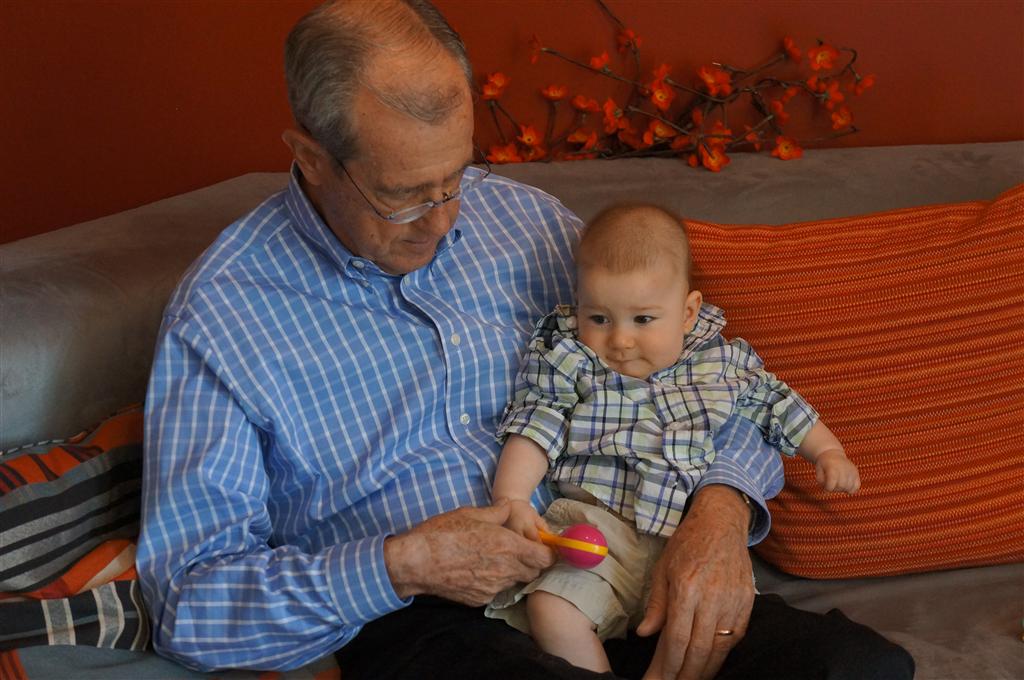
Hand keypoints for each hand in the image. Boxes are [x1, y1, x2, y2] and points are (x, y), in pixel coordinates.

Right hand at [383, 502, 555, 605]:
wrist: (415, 562)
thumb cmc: (442, 533)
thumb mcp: (470, 514)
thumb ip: (496, 512)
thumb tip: (509, 506)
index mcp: (507, 546)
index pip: (544, 558)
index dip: (548, 554)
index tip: (543, 547)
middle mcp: (505, 570)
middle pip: (533, 573)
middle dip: (531, 563)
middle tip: (519, 551)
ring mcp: (492, 588)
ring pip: (514, 582)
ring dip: (512, 572)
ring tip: (494, 559)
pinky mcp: (479, 599)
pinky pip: (495, 590)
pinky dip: (493, 582)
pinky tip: (476, 570)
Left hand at [636, 485, 753, 679]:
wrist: (722, 523)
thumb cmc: (687, 544)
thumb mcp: (662, 568)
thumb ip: (656, 604)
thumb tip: (644, 634)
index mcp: (687, 588)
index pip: (675, 640)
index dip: (664, 666)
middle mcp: (713, 598)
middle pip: (698, 651)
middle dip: (684, 675)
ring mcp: (733, 603)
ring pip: (719, 649)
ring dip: (704, 671)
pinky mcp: (747, 605)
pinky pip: (735, 638)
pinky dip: (721, 655)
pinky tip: (709, 664)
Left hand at [815, 450, 860, 493]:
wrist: (832, 454)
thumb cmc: (823, 464)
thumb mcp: (818, 471)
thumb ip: (821, 481)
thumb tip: (829, 488)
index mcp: (832, 468)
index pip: (831, 485)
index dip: (828, 487)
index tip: (826, 484)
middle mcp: (843, 468)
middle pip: (841, 486)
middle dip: (835, 488)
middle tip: (832, 483)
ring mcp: (851, 470)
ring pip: (849, 487)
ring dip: (843, 488)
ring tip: (838, 482)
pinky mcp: (856, 473)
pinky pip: (857, 486)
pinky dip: (851, 488)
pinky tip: (846, 484)